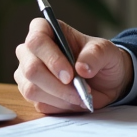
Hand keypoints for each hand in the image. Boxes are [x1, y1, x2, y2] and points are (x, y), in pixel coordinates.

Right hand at [14, 18, 133, 113]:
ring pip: (32, 89)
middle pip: (31, 69)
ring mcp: (28, 74)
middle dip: (56, 84)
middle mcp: (32, 51)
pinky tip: (74, 100)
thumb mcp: (107, 51)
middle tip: (79, 89)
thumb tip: (81, 68)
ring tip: (80, 95)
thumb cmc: (102, 59)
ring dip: (60, 96)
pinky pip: (40, 104)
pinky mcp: (33, 94)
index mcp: (46, 30)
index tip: (70, 74)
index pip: (36, 40)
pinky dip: (60, 106)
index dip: (51, 58)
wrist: (106, 82)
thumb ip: (96, 55)